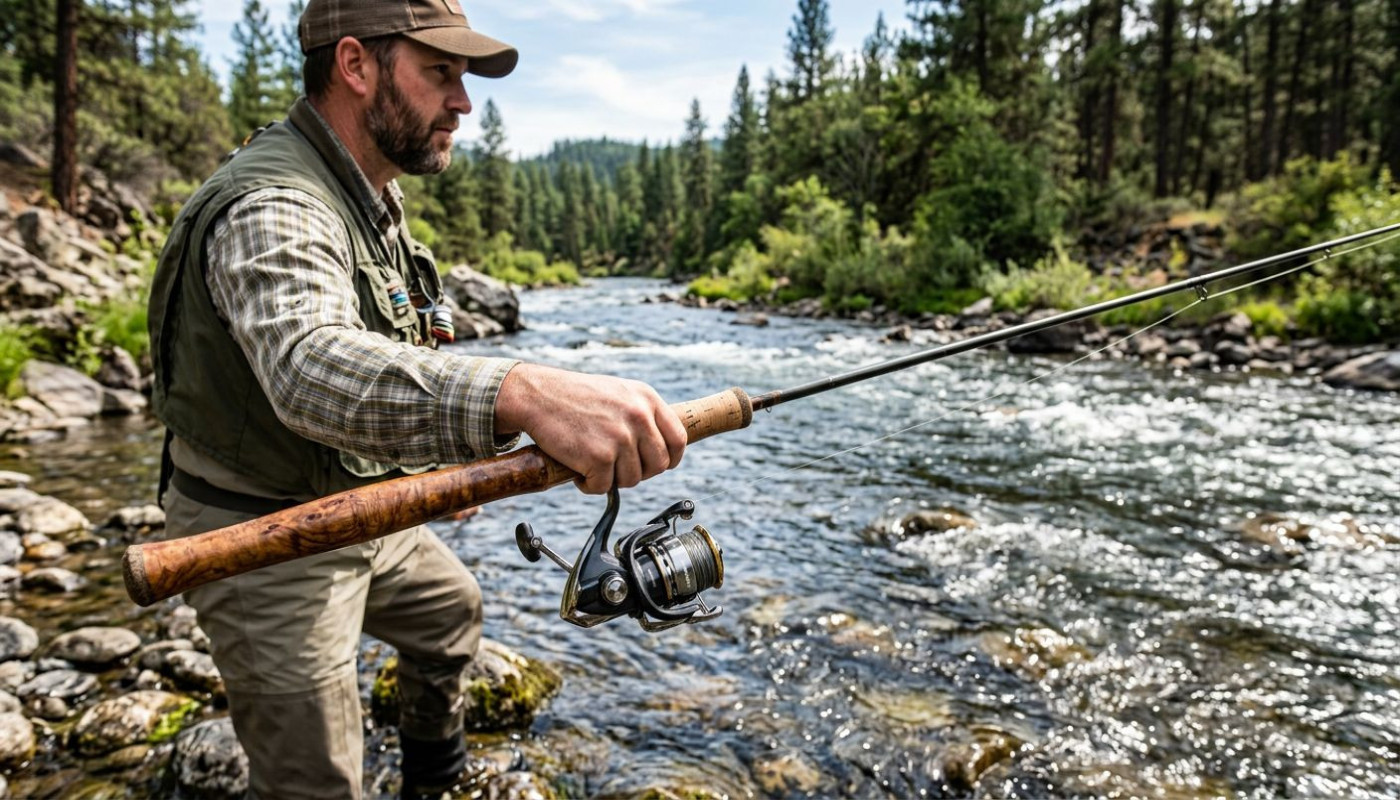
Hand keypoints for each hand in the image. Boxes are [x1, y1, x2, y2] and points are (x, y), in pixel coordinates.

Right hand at [494, 364, 686, 493]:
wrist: (538, 395)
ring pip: (632, 479)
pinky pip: (603, 487)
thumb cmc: (576, 396)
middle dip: (639, 472)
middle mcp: (638, 417)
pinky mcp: (600, 457)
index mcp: (647, 399)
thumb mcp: (619, 393)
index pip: (678, 439)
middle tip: (616, 467)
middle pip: (659, 465)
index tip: (655, 465)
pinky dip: (589, 485)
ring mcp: (620, 437)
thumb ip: (643, 415)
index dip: (670, 458)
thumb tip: (662, 447)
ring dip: (611, 479)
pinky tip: (578, 469)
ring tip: (592, 463)